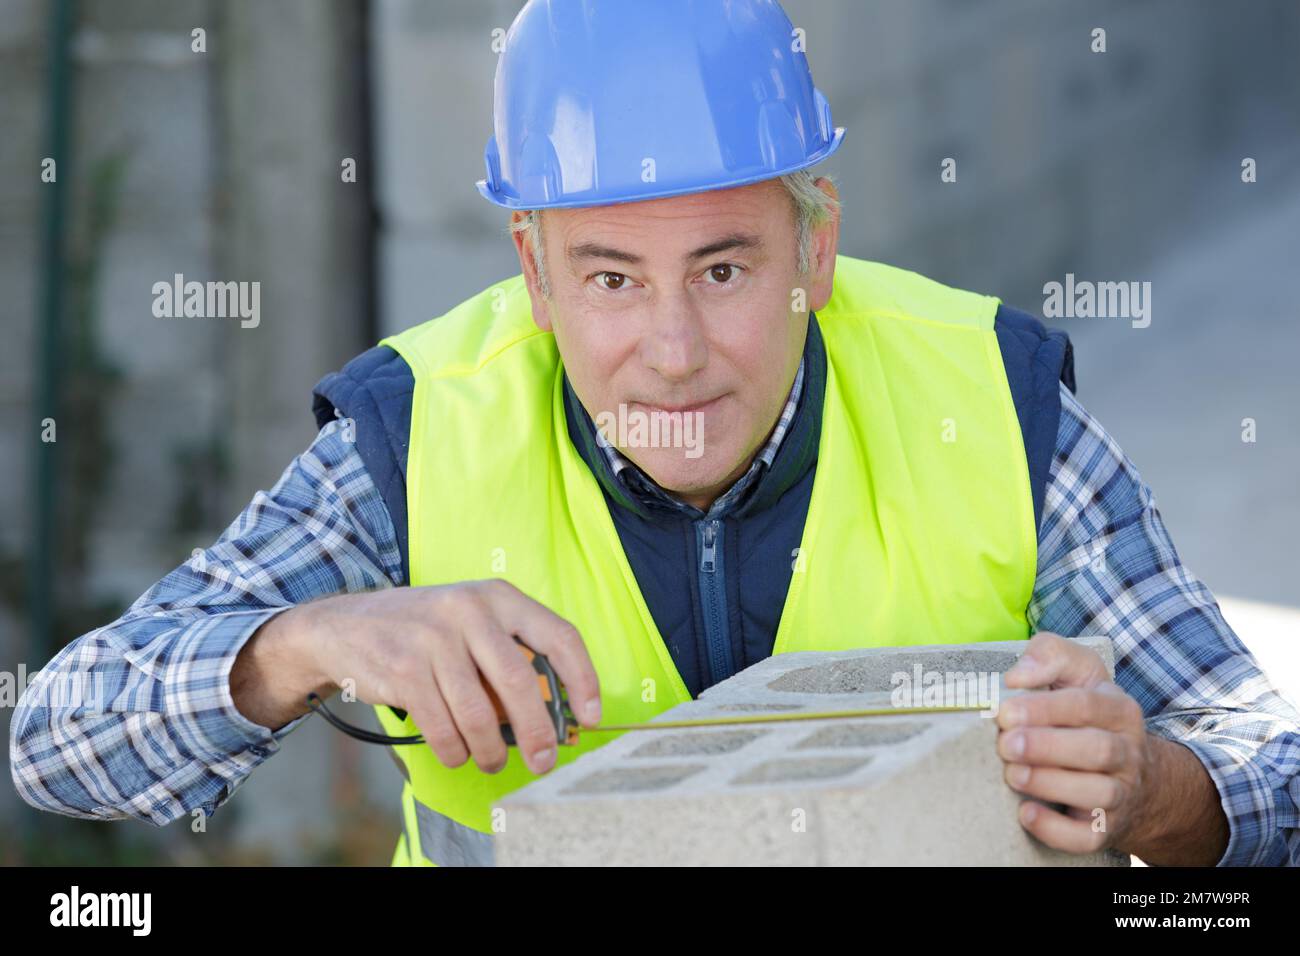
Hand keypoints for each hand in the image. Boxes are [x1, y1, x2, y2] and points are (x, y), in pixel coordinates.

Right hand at [298, 579, 600, 775]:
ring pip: (479, 712)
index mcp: (498, 596)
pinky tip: (458, 752)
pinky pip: (443, 726)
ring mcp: (434, 638)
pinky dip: (455, 749)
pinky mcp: (404, 669)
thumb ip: (509, 657)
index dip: (583, 679)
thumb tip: (553, 717)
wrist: (345, 626)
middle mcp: (469, 610)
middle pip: (520, 681)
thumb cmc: (425, 632)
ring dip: (491, 749)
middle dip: (538, 730)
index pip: (558, 635)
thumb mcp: (472, 624)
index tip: (590, 716)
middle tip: (545, 760)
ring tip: (492, 761)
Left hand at [996, 632, 1154, 854]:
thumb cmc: (1086, 712)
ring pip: (1097, 793)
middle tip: (1006, 744)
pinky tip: (1026, 814)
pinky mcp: (1105, 827)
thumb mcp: (1077, 670)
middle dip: (1047, 747)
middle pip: (1097, 750)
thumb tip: (1017, 675)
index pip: (1087, 706)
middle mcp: (1126, 751)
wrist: (1131, 772)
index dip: (1045, 709)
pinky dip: (1057, 830)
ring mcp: (1120, 792)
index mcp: (1118, 709)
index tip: (1005, 712)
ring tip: (1012, 774)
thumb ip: (1049, 655)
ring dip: (1050, 784)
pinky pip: (1089, 836)